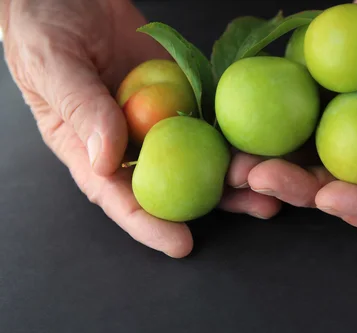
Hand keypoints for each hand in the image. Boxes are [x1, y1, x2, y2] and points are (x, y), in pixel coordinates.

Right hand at [1, 0, 277, 257]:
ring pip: (202, 155)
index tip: (181, 243)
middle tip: (256, 206)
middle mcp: (132, 143)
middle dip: (216, 201)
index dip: (150, 223)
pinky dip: (238, 129)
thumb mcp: (53, 64)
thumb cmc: (44, 27)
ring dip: (238, 170)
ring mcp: (162, 119)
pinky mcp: (184, 93)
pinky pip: (213, 115)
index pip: (119, 196)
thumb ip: (80, 108)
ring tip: (274, 183)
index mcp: (90, 149)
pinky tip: (266, 140)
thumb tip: (106, 158)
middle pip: (175, 184)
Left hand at [234, 0, 356, 227]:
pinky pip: (291, 135)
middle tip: (262, 178)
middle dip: (300, 193)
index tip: (331, 198)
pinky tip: (235, 139)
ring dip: (272, 174)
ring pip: (309, 170)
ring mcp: (345, 136)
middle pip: (343, 192)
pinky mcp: (318, 115)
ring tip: (236, 167)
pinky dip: (262, 141)